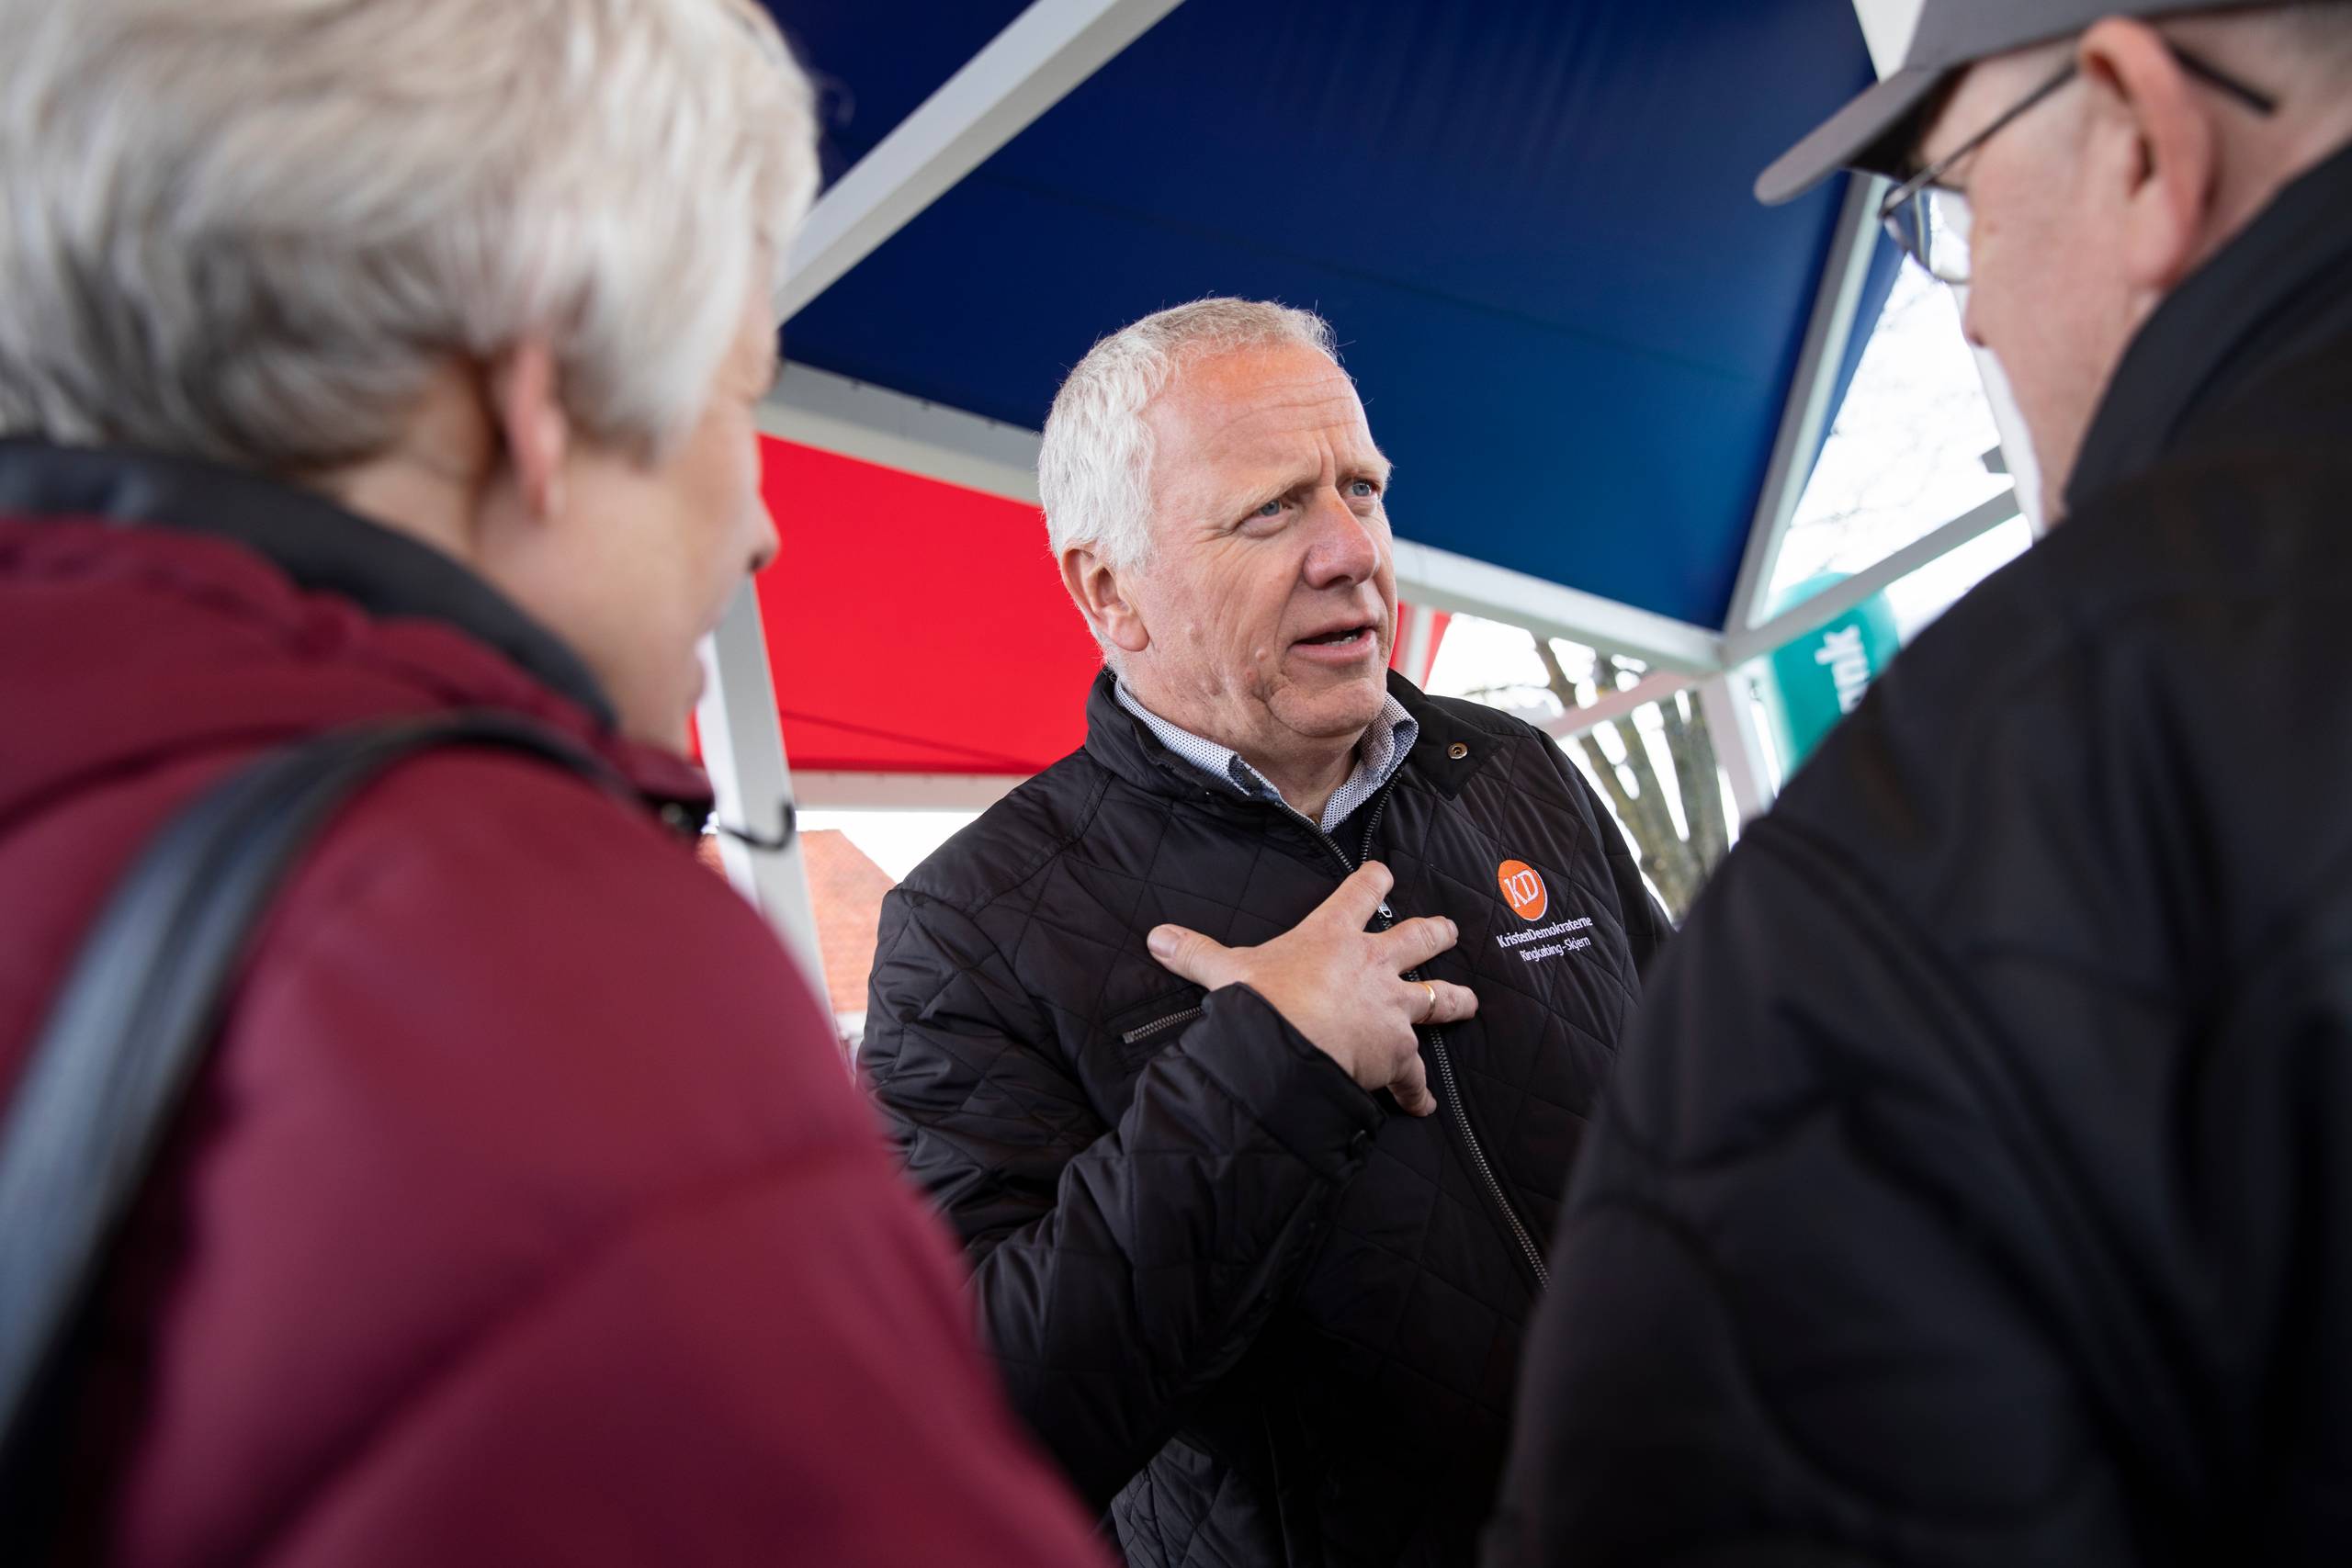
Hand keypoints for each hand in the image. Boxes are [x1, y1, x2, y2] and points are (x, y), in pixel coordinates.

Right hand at [1144, 862, 1473, 1116]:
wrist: (1291, 1048)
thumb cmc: (1263, 1003)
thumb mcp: (1225, 972)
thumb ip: (1195, 953)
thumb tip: (1155, 937)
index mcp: (1332, 935)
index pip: (1362, 893)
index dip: (1375, 881)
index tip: (1385, 875)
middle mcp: (1371, 965)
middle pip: (1417, 938)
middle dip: (1435, 933)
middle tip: (1448, 930)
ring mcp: (1390, 1008)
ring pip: (1435, 998)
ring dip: (1453, 1001)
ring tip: (1470, 1002)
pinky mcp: (1397, 1052)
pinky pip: (1414, 1074)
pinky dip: (1417, 1092)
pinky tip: (1422, 1105)